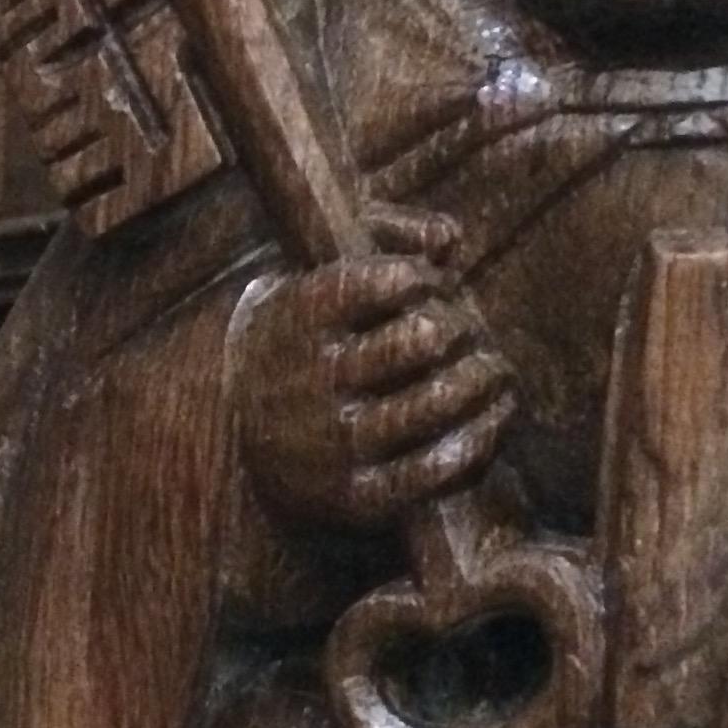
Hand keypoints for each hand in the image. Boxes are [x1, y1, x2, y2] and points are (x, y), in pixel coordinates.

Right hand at [231, 209, 516, 535]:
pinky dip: (483, 435)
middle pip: (426, 338)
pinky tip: (495, 414)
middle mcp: (313, 380)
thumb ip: (380, 233)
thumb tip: (448, 242)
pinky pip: (440, 466)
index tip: (431, 285)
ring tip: (493, 369)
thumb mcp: (309, 274)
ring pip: (439, 401)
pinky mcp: (358, 494)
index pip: (390, 280)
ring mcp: (335, 442)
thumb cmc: (298, 339)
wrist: (232, 435)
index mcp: (299, 316)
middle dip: (462, 328)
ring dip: (484, 377)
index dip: (426, 278)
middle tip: (465, 332)